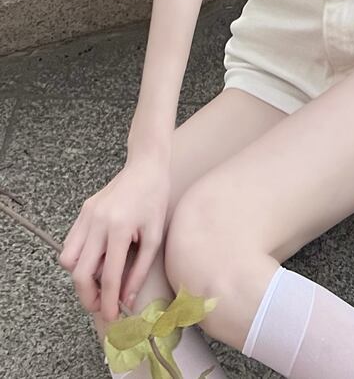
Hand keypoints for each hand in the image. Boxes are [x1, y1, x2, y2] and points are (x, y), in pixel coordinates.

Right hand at [58, 155, 169, 321]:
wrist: (145, 167)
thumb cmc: (154, 199)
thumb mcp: (154, 236)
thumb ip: (139, 269)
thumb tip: (127, 299)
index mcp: (119, 228)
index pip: (108, 276)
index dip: (108, 301)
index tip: (110, 317)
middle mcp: (97, 223)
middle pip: (80, 273)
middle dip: (87, 296)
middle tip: (100, 306)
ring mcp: (86, 216)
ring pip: (68, 260)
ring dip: (79, 277)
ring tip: (99, 279)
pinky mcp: (82, 212)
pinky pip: (70, 244)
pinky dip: (78, 258)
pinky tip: (95, 259)